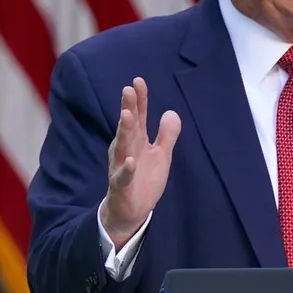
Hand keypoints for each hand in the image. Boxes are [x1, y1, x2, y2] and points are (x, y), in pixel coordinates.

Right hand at [102, 77, 179, 249]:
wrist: (131, 211)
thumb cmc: (143, 179)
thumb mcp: (161, 155)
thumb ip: (166, 134)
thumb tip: (171, 111)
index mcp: (136, 141)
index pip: (138, 116)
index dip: (139, 100)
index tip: (138, 81)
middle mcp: (126, 150)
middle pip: (128, 126)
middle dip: (128, 108)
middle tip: (128, 90)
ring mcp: (121, 167)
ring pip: (122, 147)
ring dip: (124, 131)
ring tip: (127, 116)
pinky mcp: (121, 186)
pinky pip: (122, 177)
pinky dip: (125, 169)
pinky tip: (130, 161)